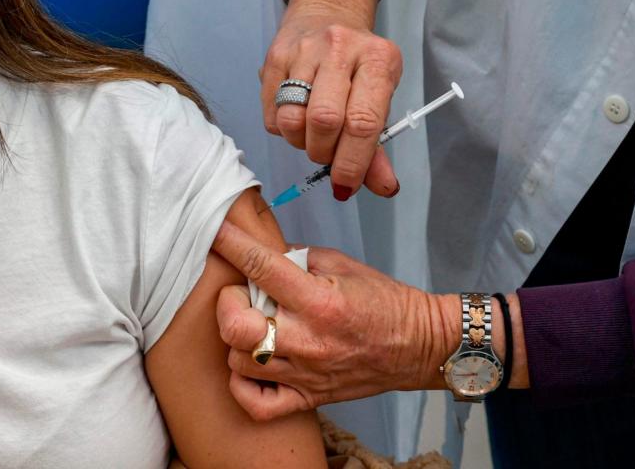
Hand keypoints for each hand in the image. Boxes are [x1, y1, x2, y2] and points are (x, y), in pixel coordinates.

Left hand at [211, 220, 458, 419]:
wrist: (418, 346)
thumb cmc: (383, 302)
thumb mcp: (342, 264)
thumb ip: (297, 257)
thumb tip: (260, 253)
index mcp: (318, 301)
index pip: (261, 268)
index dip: (232, 245)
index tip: (217, 232)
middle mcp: (308, 340)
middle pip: (235, 327)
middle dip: (226, 303)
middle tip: (240, 294)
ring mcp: (305, 373)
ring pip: (238, 362)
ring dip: (237, 338)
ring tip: (253, 324)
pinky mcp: (308, 397)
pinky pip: (256, 403)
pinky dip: (243, 385)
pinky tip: (253, 364)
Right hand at [263, 0, 401, 198]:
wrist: (327, 15)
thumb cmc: (358, 67)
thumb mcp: (379, 98)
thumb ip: (378, 146)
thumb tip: (384, 187)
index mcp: (378, 59)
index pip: (363, 121)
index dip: (352, 162)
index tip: (345, 184)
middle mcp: (341, 48)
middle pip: (325, 121)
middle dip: (324, 153)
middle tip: (327, 156)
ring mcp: (304, 49)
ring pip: (292, 119)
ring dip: (301, 143)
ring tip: (311, 136)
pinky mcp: (275, 56)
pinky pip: (272, 114)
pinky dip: (284, 130)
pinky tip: (297, 117)